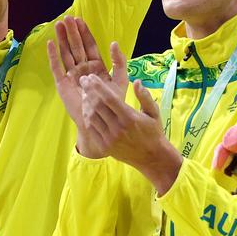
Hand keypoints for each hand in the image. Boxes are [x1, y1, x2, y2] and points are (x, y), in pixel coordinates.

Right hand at [47, 15, 120, 157]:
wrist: (101, 123)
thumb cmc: (112, 104)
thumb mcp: (121, 81)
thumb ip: (120, 62)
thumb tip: (113, 43)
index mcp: (96, 67)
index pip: (89, 46)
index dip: (85, 33)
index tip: (80, 20)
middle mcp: (82, 69)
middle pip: (76, 47)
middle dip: (72, 33)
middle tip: (67, 18)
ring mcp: (72, 76)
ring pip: (66, 54)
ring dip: (62, 39)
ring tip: (58, 25)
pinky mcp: (63, 84)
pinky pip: (57, 67)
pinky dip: (53, 56)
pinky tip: (50, 43)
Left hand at [77, 43, 182, 193]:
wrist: (152, 157)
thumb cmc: (153, 132)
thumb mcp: (153, 113)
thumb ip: (145, 97)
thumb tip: (137, 82)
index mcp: (129, 118)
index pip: (109, 98)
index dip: (97, 86)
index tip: (90, 77)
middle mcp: (118, 128)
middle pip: (97, 106)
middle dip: (88, 91)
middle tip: (83, 80)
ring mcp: (110, 138)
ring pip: (91, 117)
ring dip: (86, 103)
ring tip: (85, 94)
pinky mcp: (105, 146)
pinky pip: (91, 129)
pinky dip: (87, 117)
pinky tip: (87, 109)